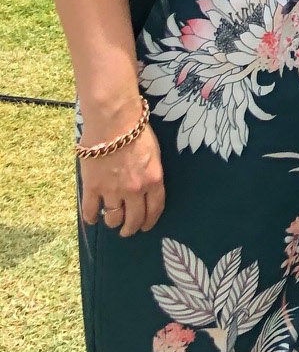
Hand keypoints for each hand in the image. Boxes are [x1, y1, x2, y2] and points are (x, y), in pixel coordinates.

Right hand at [80, 117, 164, 236]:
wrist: (114, 120)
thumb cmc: (137, 130)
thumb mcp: (154, 153)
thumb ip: (151, 174)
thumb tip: (147, 188)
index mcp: (153, 180)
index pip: (154, 210)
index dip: (149, 222)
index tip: (145, 227)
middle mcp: (135, 190)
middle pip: (134, 219)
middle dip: (131, 228)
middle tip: (127, 231)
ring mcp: (112, 190)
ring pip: (113, 218)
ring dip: (113, 222)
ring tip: (111, 221)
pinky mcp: (93, 187)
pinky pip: (91, 211)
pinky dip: (91, 217)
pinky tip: (93, 217)